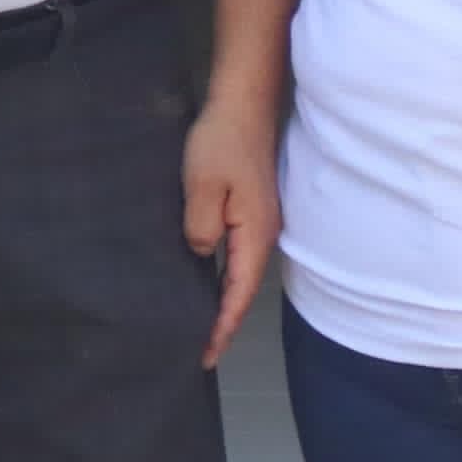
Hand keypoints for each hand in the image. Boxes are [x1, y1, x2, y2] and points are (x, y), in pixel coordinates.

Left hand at [179, 90, 281, 370]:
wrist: (242, 106)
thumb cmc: (221, 142)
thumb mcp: (203, 185)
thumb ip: (201, 225)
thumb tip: (200, 254)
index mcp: (254, 234)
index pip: (238, 294)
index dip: (222, 327)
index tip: (205, 355)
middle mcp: (262, 234)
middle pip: (242, 290)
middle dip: (223, 323)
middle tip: (200, 352)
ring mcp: (258, 223)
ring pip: (239, 273)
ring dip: (222, 301)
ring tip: (200, 327)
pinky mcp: (249, 211)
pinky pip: (235, 254)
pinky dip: (222, 277)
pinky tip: (204, 282)